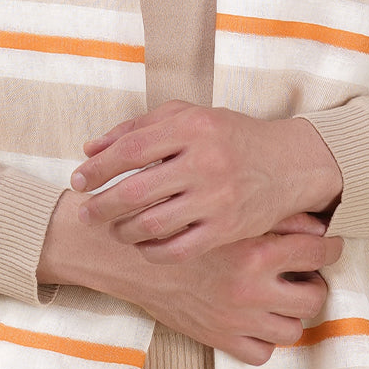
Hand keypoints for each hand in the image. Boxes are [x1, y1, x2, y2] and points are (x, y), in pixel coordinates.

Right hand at [38, 191, 342, 365]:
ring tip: (284, 299)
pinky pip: (261, 354)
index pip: (318, 253)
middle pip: (313, 297)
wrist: (125, 254)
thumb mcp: (223, 208)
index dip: (330, 247)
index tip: (329, 245)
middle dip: (314, 285)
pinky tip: (257, 322)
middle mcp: (251, 289)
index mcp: (255, 251)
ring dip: (291, 315)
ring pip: (292, 330)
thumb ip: (270, 213)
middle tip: (307, 275)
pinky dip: (263, 341)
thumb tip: (315, 218)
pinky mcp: (218, 340)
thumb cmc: (176, 221)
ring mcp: (236, 320)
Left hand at [69, 100, 342, 261]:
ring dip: (123, 230)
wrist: (289, 164)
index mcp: (192, 128)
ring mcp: (217, 198)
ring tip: (115, 228)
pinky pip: (177, 248)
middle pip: (134, 191)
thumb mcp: (188, 117)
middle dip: (101, 205)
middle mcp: (204, 162)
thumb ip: (138, 127)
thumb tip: (90, 150)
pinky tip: (143, 245)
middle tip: (86, 212)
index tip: (79, 180)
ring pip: (152, 224)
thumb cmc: (230, 137)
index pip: (130, 150)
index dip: (97, 168)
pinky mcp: (227, 228)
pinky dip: (152, 250)